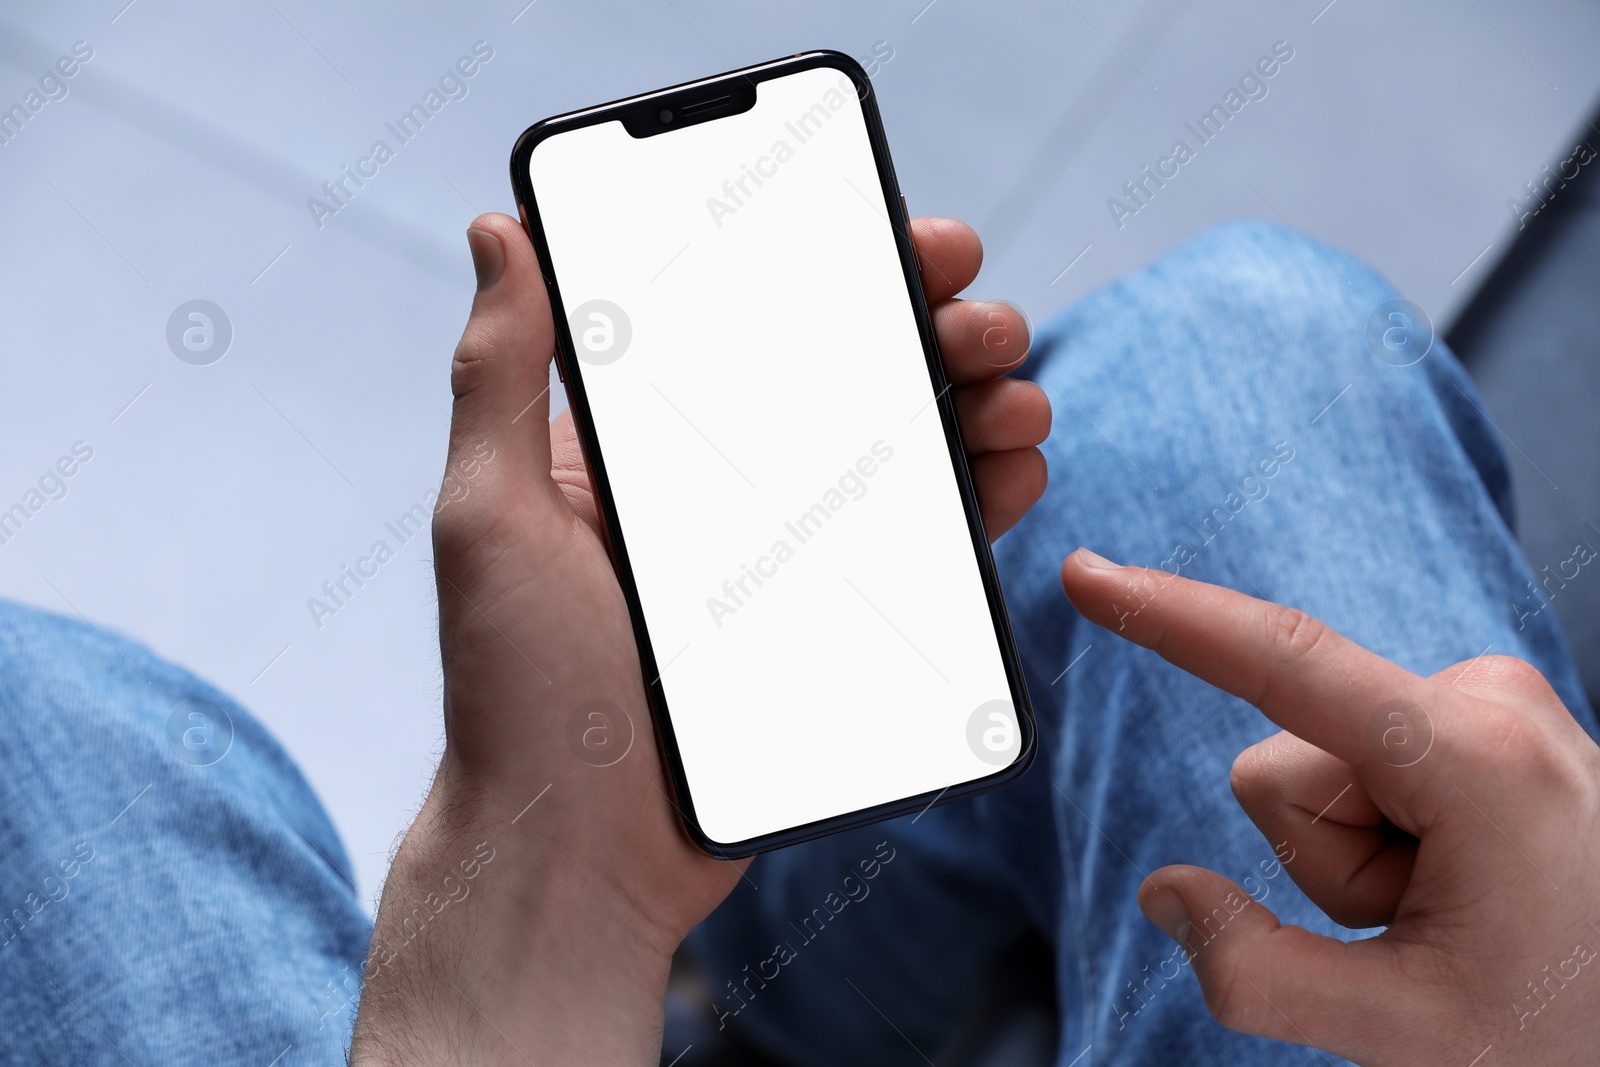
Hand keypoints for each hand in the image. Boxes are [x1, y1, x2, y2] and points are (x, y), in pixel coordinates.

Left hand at [349, 212, 1049, 1064]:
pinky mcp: (834, 622)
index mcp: (648, 445)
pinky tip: (1013, 469)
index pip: (753, 320)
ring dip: (977, 402)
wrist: (579, 855)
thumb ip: (499, 376)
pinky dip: (983, 498)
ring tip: (1011, 392)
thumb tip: (500, 235)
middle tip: (974, 317)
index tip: (906, 235)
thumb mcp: (491, 518)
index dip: (839, 262)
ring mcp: (786, 557)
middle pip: (851, 375)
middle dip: (933, 324)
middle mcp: (724, 488)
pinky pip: (925, 546)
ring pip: (905, 453)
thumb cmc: (518, 692)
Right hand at [1060, 548, 1599, 1065]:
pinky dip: (1382, 834)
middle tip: (1419, 924)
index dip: (1170, 619)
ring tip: (1449, 907)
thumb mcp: (1407, 1032)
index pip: (1283, 665)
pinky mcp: (1478, 720)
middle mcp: (1483, 698)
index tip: (1087, 573)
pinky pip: (1361, 765)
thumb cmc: (1572, 1030)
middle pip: (1284, 767)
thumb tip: (1164, 894)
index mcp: (1473, 757)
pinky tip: (1459, 878)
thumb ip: (1258, 973)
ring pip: (1316, 773)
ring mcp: (1486, 704)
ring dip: (1355, 856)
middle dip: (1321, 858)